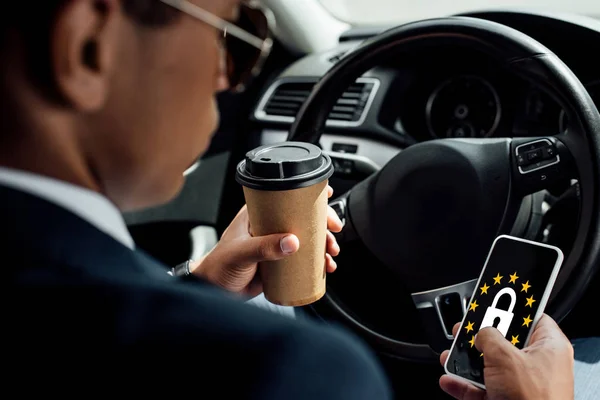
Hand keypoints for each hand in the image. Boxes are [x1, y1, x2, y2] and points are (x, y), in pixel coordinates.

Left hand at [192, 185, 343, 296]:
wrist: (214, 291)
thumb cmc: (219, 266)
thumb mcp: (241, 253)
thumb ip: (264, 247)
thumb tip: (292, 242)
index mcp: (258, 215)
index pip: (286, 198)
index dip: (308, 197)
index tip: (326, 198)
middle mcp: (270, 227)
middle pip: (304, 218)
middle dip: (323, 224)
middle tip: (334, 232)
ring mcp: (277, 245)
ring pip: (307, 239)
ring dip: (323, 244)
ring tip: (331, 255)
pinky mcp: (281, 263)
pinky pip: (304, 259)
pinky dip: (317, 262)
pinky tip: (325, 268)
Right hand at [439, 314, 573, 399]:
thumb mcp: (504, 356)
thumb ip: (488, 336)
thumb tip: (480, 333)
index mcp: (549, 348)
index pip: (532, 317)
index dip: (511, 307)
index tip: (492, 301)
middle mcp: (537, 366)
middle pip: (504, 341)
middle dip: (480, 337)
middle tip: (465, 330)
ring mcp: (521, 386)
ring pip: (489, 366)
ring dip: (466, 362)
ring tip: (451, 355)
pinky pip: (480, 388)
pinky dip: (463, 384)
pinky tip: (450, 380)